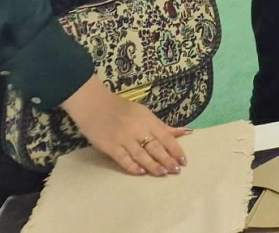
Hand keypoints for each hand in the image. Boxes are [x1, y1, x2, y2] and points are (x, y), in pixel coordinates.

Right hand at [59, 76, 188, 176]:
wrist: (94, 105)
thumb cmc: (122, 109)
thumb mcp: (145, 113)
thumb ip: (162, 125)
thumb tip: (184, 131)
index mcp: (148, 121)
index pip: (166, 138)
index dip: (176, 150)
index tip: (184, 161)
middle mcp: (138, 130)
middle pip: (156, 148)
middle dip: (167, 160)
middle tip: (176, 171)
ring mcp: (123, 139)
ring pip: (141, 155)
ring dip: (153, 165)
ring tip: (163, 173)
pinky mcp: (109, 147)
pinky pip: (123, 159)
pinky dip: (132, 166)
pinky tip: (141, 172)